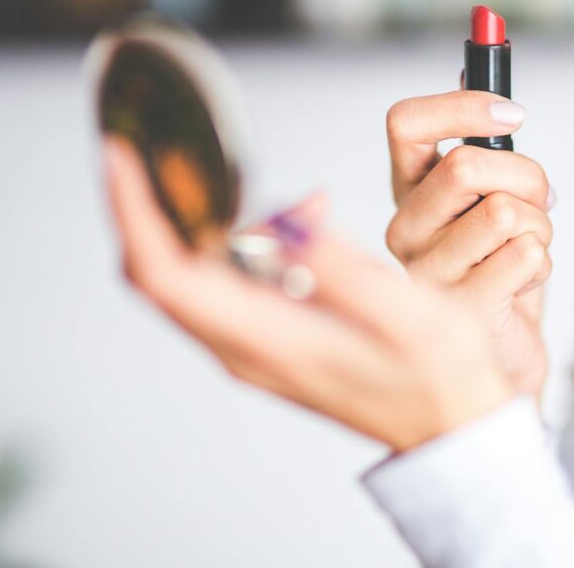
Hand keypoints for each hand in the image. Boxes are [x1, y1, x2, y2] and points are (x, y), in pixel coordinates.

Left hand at [103, 136, 513, 451]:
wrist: (451, 426)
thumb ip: (343, 270)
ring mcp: (253, 348)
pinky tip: (296, 219)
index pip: (168, 274)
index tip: (121, 156)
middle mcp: (245, 348)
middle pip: (160, 273)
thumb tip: (286, 219)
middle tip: (154, 147)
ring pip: (186, 278)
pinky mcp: (269, 341)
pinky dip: (235, 239)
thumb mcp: (409, 317)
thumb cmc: (440, 377)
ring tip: (242, 180)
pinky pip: (223, 285)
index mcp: (269, 340)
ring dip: (193, 220)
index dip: (136, 212)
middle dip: (145, 206)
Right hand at [385, 91, 553, 395]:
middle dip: (528, 177)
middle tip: (539, 201)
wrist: (504, 351)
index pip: (405, 123)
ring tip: (528, 249)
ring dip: (541, 226)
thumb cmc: (499, 266)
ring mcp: (427, 273)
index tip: (515, 114)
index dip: (462, 105)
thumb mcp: (491, 194)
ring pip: (506, 212)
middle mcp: (404, 229)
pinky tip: (523, 283)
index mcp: (408, 191)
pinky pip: (526, 256)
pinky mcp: (460, 311)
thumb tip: (477, 61)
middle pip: (467, 165)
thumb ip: (481, 139)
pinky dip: (543, 264)